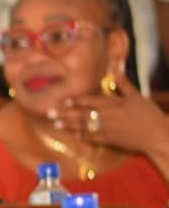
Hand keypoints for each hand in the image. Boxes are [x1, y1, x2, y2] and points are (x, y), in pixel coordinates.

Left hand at [50, 75, 168, 157]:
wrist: (157, 134)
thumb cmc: (148, 114)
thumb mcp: (136, 96)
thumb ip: (123, 83)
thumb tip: (117, 66)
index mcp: (114, 104)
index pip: (92, 101)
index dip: (77, 101)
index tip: (64, 101)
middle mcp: (108, 117)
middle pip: (83, 115)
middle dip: (65, 114)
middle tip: (50, 114)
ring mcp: (108, 130)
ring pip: (84, 127)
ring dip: (69, 126)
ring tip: (55, 124)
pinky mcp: (110, 140)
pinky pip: (93, 138)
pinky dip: (82, 136)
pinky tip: (73, 134)